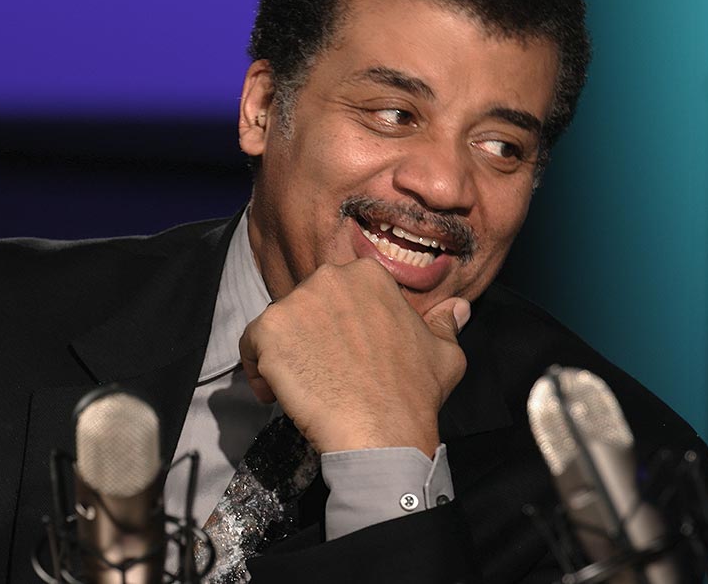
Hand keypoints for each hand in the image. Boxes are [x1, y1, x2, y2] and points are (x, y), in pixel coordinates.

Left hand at [238, 258, 470, 456]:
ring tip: (302, 389)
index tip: (344, 357)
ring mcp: (296, 302)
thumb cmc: (414, 394)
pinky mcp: (268, 330)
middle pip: (304, 306)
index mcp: (368, 274)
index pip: (336, 296)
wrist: (381, 433)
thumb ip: (445, 324)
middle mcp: (329, 277)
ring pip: (277, 326)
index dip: (336, 328)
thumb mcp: (445, 354)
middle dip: (308, 337)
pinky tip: (278, 394)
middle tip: (323, 374)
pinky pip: (250, 346)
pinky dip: (258, 371)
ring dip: (283, 355)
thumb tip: (458, 308)